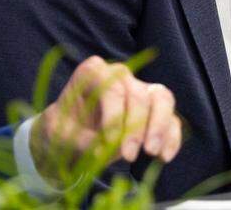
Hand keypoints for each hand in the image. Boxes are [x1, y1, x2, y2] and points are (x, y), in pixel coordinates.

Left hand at [30, 56, 182, 179]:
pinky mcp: (154, 110)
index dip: (114, 115)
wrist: (71, 135)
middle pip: (138, 94)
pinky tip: (165, 157)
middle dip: (136, 127)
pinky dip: (171, 137)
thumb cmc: (63, 127)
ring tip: (152, 152)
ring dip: (160, 126)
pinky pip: (171, 118)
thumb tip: (102, 149)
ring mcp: (140, 89)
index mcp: (93, 72)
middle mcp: (120, 75)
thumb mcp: (58, 132)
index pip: (111, 87)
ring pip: (162, 98)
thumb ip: (78, 138)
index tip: (109, 143)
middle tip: (129, 156)